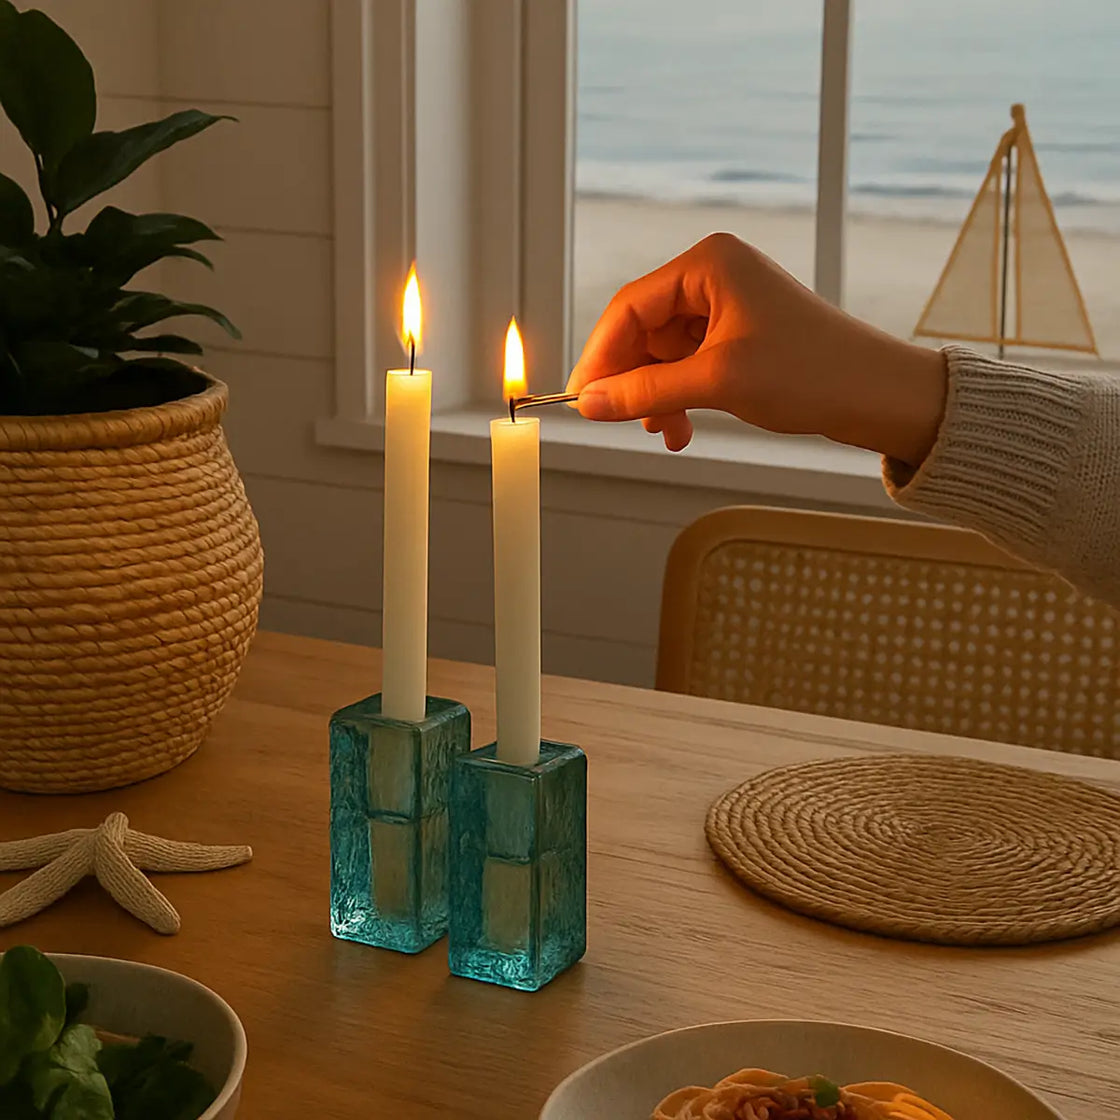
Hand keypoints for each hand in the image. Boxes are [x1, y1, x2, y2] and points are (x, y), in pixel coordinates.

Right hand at [566, 233, 946, 465]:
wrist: (878, 395)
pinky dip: (680, 399)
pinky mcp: (738, 338)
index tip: (581, 397)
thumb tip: (590, 402)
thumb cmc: (814, 371)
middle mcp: (714, 277)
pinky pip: (688, 367)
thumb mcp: (717, 382)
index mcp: (709, 264)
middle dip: (634, 382)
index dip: (599, 355)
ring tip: (668, 432)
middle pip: (643, 332)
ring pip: (663, 356)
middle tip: (622, 421)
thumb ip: (645, 392)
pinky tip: (683, 427)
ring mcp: (727, 308)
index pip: (629, 307)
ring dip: (658, 398)